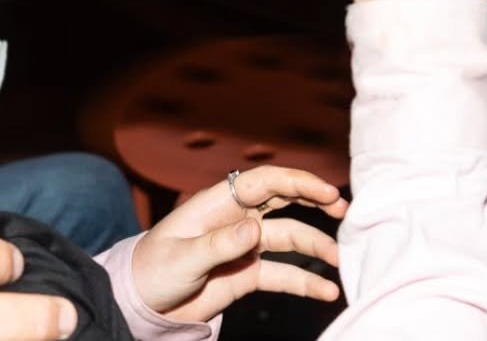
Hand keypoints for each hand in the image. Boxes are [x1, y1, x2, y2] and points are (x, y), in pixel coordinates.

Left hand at [131, 165, 347, 323]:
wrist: (143, 305)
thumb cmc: (152, 271)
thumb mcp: (182, 258)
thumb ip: (218, 244)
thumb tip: (254, 229)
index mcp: (217, 204)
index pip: (263, 182)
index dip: (296, 182)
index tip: (326, 191)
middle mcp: (236, 219)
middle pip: (282, 201)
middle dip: (314, 201)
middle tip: (344, 210)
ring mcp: (244, 246)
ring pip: (289, 238)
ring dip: (316, 246)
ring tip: (341, 260)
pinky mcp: (247, 273)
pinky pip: (283, 274)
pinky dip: (305, 281)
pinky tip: (326, 290)